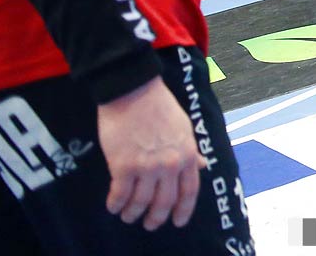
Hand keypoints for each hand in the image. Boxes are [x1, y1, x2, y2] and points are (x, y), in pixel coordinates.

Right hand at [96, 77, 205, 230]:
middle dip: (156, 218)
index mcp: (188, 154)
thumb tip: (202, 165)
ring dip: (133, 213)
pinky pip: (119, 195)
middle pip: (164, 202)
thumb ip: (191, 150)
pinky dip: (116, 204)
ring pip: (140, 202)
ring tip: (128, 216)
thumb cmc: (159, 106)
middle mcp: (170, 164)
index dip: (183, 210)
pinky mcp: (123, 166)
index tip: (178, 222)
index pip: (189, 191)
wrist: (133, 91)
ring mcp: (147, 167)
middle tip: (149, 224)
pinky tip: (113, 206)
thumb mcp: (184, 128)